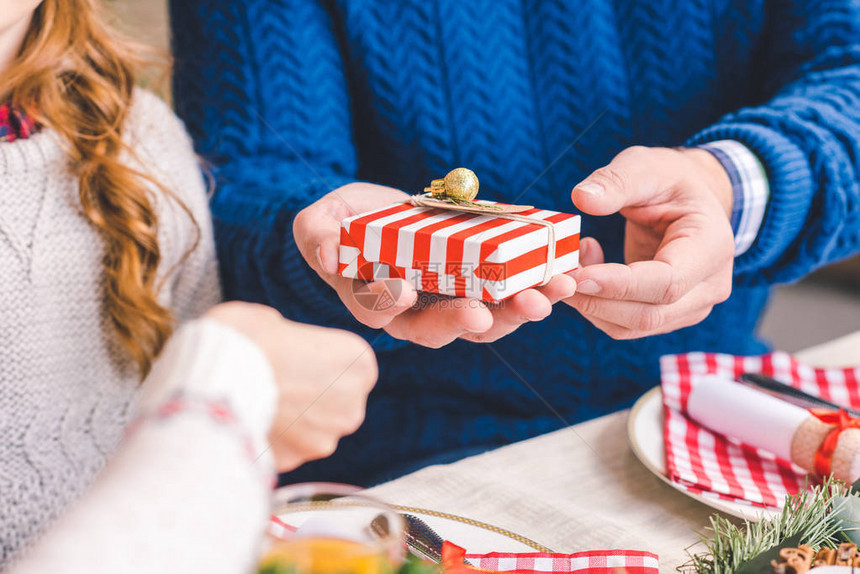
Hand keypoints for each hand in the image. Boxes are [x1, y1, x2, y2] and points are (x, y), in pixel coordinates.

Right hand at [204, 302, 376, 471]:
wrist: (208, 381)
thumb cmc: (243, 340)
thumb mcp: (273, 320)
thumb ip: (291, 340)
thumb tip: (282, 348)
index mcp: (358, 363)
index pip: (350, 364)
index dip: (319, 360)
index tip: (294, 357)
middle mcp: (352, 406)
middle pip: (336, 401)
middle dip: (310, 394)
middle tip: (274, 380)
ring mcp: (324, 439)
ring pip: (312, 430)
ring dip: (292, 421)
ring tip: (257, 403)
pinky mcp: (295, 462)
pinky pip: (285, 449)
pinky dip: (271, 440)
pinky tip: (247, 422)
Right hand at [293, 183, 575, 346]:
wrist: (369, 215)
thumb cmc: (339, 224)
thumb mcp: (319, 224)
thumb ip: (320, 238)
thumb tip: (328, 253)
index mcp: (374, 301)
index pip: (382, 313)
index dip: (392, 305)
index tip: (405, 295)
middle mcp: (415, 311)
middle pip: (443, 327)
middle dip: (472, 320)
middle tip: (493, 311)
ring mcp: (449, 298)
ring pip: (484, 317)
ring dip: (518, 308)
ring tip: (549, 292)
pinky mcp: (478, 280)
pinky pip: (508, 291)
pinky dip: (535, 284)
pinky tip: (561, 271)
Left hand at [563, 146, 734, 338]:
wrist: (688, 200)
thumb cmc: (668, 180)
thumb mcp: (645, 166)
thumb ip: (616, 181)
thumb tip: (582, 199)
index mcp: (712, 247)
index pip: (668, 283)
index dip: (620, 285)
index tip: (578, 275)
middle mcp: (710, 287)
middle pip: (649, 314)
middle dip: (596, 300)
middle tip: (557, 276)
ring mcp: (691, 307)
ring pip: (633, 327)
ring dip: (591, 305)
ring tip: (570, 266)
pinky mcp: (668, 316)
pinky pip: (625, 325)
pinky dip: (595, 306)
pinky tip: (585, 273)